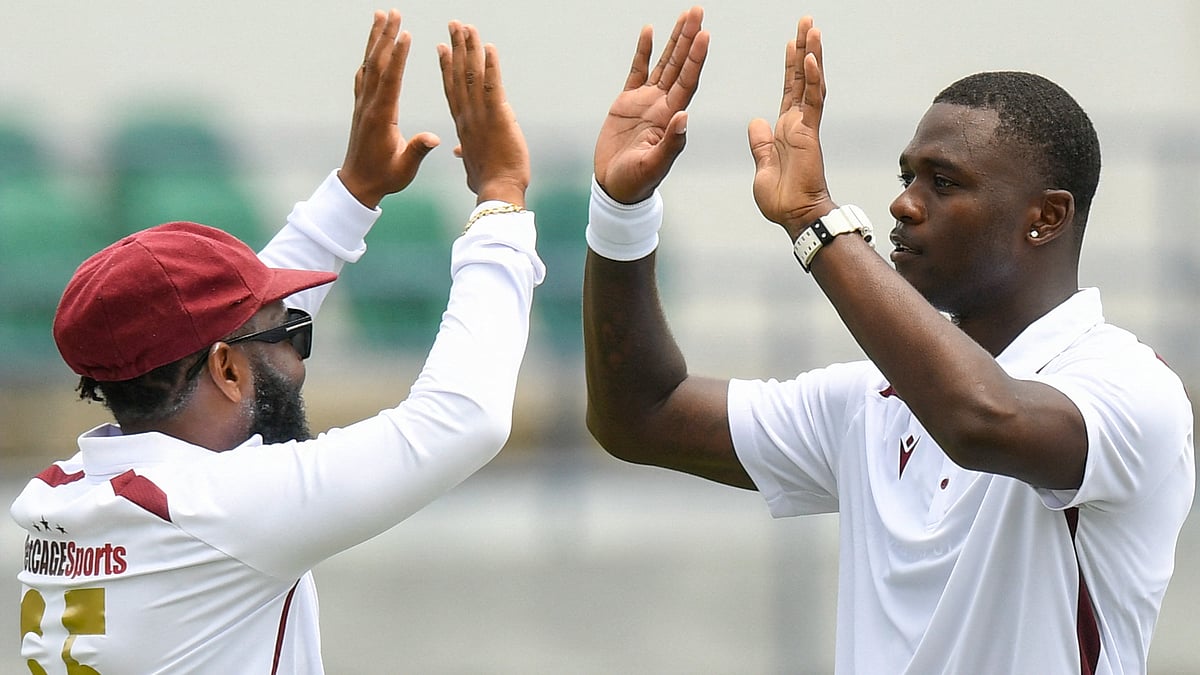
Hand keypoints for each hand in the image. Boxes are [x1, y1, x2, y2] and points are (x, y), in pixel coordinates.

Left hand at [339, 9, 440, 208]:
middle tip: (392, 12)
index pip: (391, 80)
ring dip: (375, 40)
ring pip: (368, 65)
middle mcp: (369, 105)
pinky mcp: (361, 107)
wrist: (357, 185)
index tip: (405, 34)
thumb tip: (433, 138)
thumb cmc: (384, 177)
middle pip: (377, 64)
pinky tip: (373, 49)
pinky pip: (364, 75)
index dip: (398, 56)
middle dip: (385, 36)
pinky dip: (369, 57)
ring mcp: (362, 104)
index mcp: (381, 117)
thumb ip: (418, 151)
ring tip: (380, 17)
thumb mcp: (405, 168)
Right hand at [438, 21, 528, 205]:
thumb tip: (458, 151)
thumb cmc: (486, 182)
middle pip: (458, 75)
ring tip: (467, 27)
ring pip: (473, 75)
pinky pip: (493, 86)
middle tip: (454, 24)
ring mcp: (481, 115)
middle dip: (456, 47)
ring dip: (471, 49)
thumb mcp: (471, 166)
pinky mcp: (498, 117)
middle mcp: (467, 115)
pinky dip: (491, 66)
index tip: (442, 48)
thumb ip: (464, 153)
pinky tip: (489, 48)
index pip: (451, 90)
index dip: (446, 67)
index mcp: (462, 125)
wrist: (496, 191)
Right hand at [593, 6, 708, 203]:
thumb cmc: (636, 183)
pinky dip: (644, 51)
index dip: (696, 59)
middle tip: (697, 12)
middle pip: (680, 65)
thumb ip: (670, 143)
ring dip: (674, 40)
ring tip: (685, 16)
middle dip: (689, 38)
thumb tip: (684, 117)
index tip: (704, 35)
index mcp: (671, 118)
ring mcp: (646, 102)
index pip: (688, 82)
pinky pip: (637, 71)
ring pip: (664, 63)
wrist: (616, 188)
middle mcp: (663, 105)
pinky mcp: (627, 103)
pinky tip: (649, 31)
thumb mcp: (653, 166)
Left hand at [748, 17, 836, 237]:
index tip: (793, 44)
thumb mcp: (761, 166)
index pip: (790, 91)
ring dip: (811, 55)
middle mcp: (798, 124)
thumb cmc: (781, 199)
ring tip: (812, 28)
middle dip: (804, 49)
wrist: (795, 216)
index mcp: (785, 130)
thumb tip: (756, 123)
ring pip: (810, 83)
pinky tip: (810, 59)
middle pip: (802, 79)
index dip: (791, 67)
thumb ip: (760, 144)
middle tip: (807, 22)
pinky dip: (811, 80)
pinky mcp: (809, 134)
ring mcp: (805, 127)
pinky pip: (811, 102)